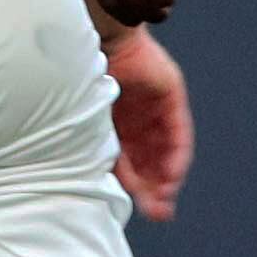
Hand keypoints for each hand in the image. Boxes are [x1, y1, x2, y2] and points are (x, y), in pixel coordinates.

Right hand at [102, 25, 194, 219]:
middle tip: (158, 213)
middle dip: (154, 188)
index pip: (130, 160)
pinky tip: (172, 177)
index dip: (137, 187)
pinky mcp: (170, 96)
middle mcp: (135, 115)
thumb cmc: (78, 83)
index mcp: (112, 121)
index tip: (142, 211)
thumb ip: (104, 156)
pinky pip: (178, 134)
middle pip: (151, 159)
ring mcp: (154, 106)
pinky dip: (176, 157)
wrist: (91, 44)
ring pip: (165, 150)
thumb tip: (110, 192)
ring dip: (167, 178)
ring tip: (164, 201)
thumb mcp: (90, 130)